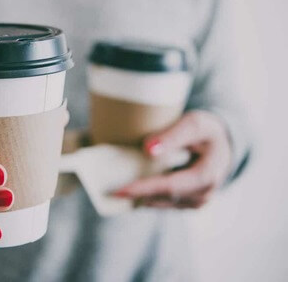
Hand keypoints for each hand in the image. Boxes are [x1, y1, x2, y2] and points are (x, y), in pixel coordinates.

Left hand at [112, 110, 231, 208]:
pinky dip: (146, 195)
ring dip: (138, 196)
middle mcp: (203, 195)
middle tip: (106, 189)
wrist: (222, 145)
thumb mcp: (194, 124)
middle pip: (161, 197)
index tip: (119, 190)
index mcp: (206, 176)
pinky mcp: (187, 203)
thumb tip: (148, 149)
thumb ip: (173, 134)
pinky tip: (129, 188)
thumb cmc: (207, 131)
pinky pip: (162, 202)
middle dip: (135, 194)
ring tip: (112, 188)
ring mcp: (195, 202)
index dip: (143, 189)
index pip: (169, 187)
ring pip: (160, 202)